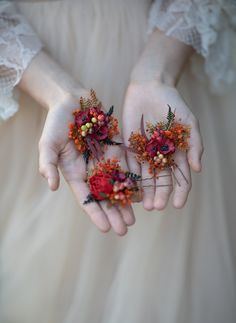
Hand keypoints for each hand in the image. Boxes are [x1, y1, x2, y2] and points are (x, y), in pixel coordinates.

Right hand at [38, 93, 134, 235]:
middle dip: (113, 214)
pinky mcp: (117, 150)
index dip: (95, 214)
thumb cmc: (56, 123)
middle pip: (104, 197)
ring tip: (133, 219)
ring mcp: (105, 161)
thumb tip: (52, 186)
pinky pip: (126, 168)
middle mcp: (91, 171)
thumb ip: (49, 164)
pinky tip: (141, 194)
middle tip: (124, 230)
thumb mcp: (47, 144)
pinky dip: (133, 182)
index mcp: (75, 174)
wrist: (72, 101)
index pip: (86, 199)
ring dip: (124, 203)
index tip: (105, 229)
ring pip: (117, 187)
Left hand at [122, 80, 203, 210]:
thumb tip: (197, 169)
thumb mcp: (189, 123)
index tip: (177, 205)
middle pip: (162, 182)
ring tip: (144, 205)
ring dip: (145, 192)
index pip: (180, 179)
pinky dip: (130, 177)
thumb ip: (194, 145)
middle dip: (160, 196)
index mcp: (177, 154)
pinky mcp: (130, 148)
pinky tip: (130, 189)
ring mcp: (144, 154)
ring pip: (145, 178)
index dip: (180, 193)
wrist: (150, 87)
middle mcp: (161, 158)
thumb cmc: (173, 104)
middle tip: (156, 207)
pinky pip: (130, 165)